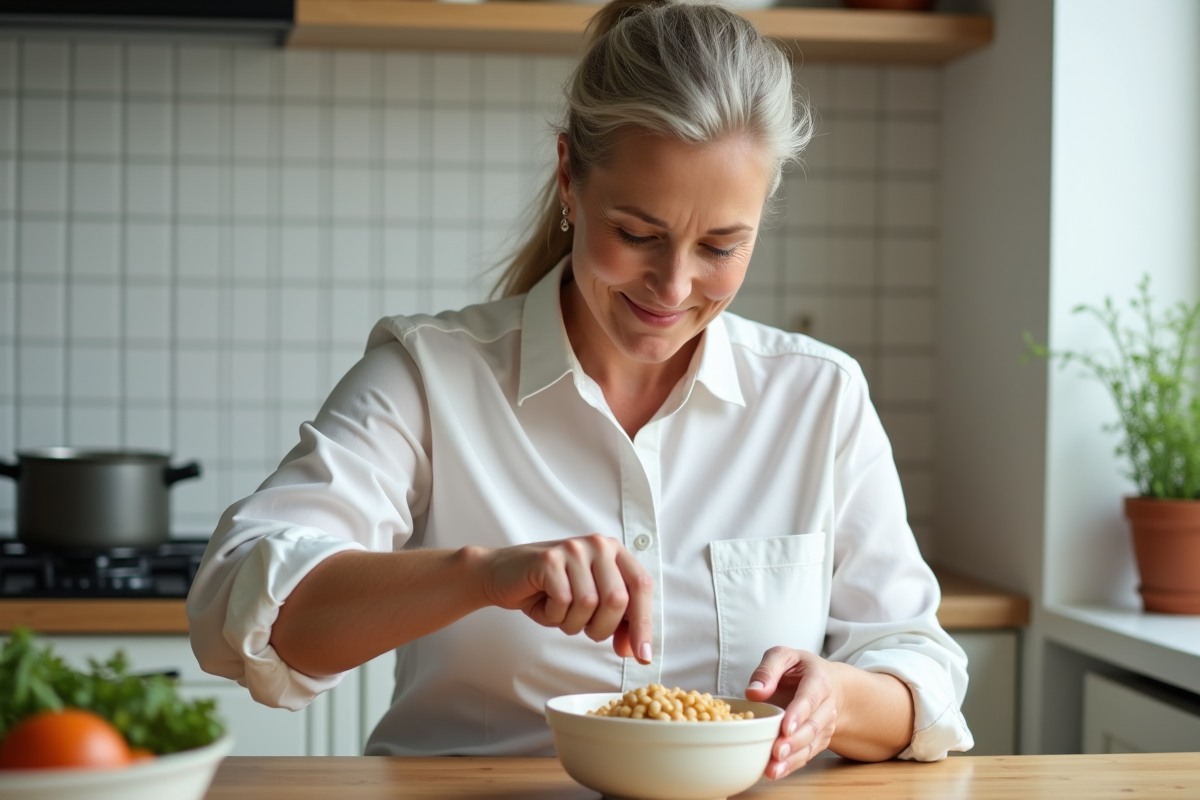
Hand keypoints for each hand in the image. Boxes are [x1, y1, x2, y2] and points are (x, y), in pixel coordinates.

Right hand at [476, 534, 653, 663]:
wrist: (502, 576)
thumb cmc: (550, 591)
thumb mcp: (590, 606)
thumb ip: (618, 622)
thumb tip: (638, 651)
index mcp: (615, 552)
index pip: (641, 587)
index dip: (643, 624)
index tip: (642, 656)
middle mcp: (598, 545)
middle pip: (617, 599)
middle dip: (602, 627)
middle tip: (584, 628)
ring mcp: (573, 549)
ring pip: (589, 603)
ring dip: (573, 622)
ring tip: (560, 611)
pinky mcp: (549, 560)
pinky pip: (563, 602)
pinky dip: (553, 615)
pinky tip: (544, 603)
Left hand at [744, 647, 839, 779]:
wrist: (828, 683)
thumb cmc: (800, 669)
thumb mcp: (784, 656)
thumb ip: (768, 669)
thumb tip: (753, 691)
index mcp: (818, 680)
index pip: (810, 698)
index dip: (799, 713)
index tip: (785, 727)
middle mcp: (826, 705)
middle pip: (813, 726)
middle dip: (794, 741)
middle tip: (776, 752)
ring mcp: (824, 725)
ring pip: (811, 744)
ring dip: (792, 758)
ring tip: (773, 768)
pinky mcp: (818, 740)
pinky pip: (807, 754)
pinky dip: (792, 765)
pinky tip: (776, 772)